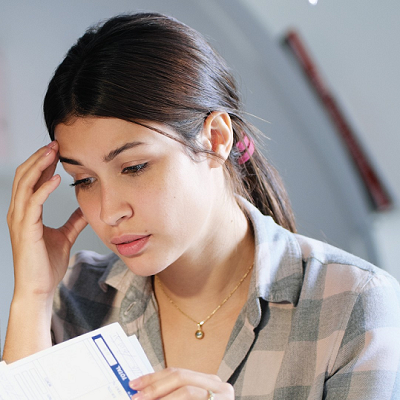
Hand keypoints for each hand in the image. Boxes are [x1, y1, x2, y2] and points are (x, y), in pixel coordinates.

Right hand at [7, 142, 87, 297]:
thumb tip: (85, 209)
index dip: (42, 164)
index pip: (31, 180)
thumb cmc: (47, 264)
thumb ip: (73, 221)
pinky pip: (33, 203)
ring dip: (39, 165)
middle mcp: (19, 213)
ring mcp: (20, 220)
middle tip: (55, 143)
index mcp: (26, 213)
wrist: (39, 288)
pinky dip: (44, 189)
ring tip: (54, 151)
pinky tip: (57, 178)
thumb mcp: (64, 236)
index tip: (58, 150)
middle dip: (39, 157)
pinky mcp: (26, 230)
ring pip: (25, 184)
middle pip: (24, 176)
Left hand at [129, 368, 233, 398]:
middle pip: (181, 378)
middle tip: (136, 398)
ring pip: (186, 392)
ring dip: (163, 399)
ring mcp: (222, 399)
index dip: (154, 377)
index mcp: (210, 382)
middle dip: (155, 387)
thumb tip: (144, 393)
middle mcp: (219, 387)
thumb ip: (173, 395)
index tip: (134, 384)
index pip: (177, 373)